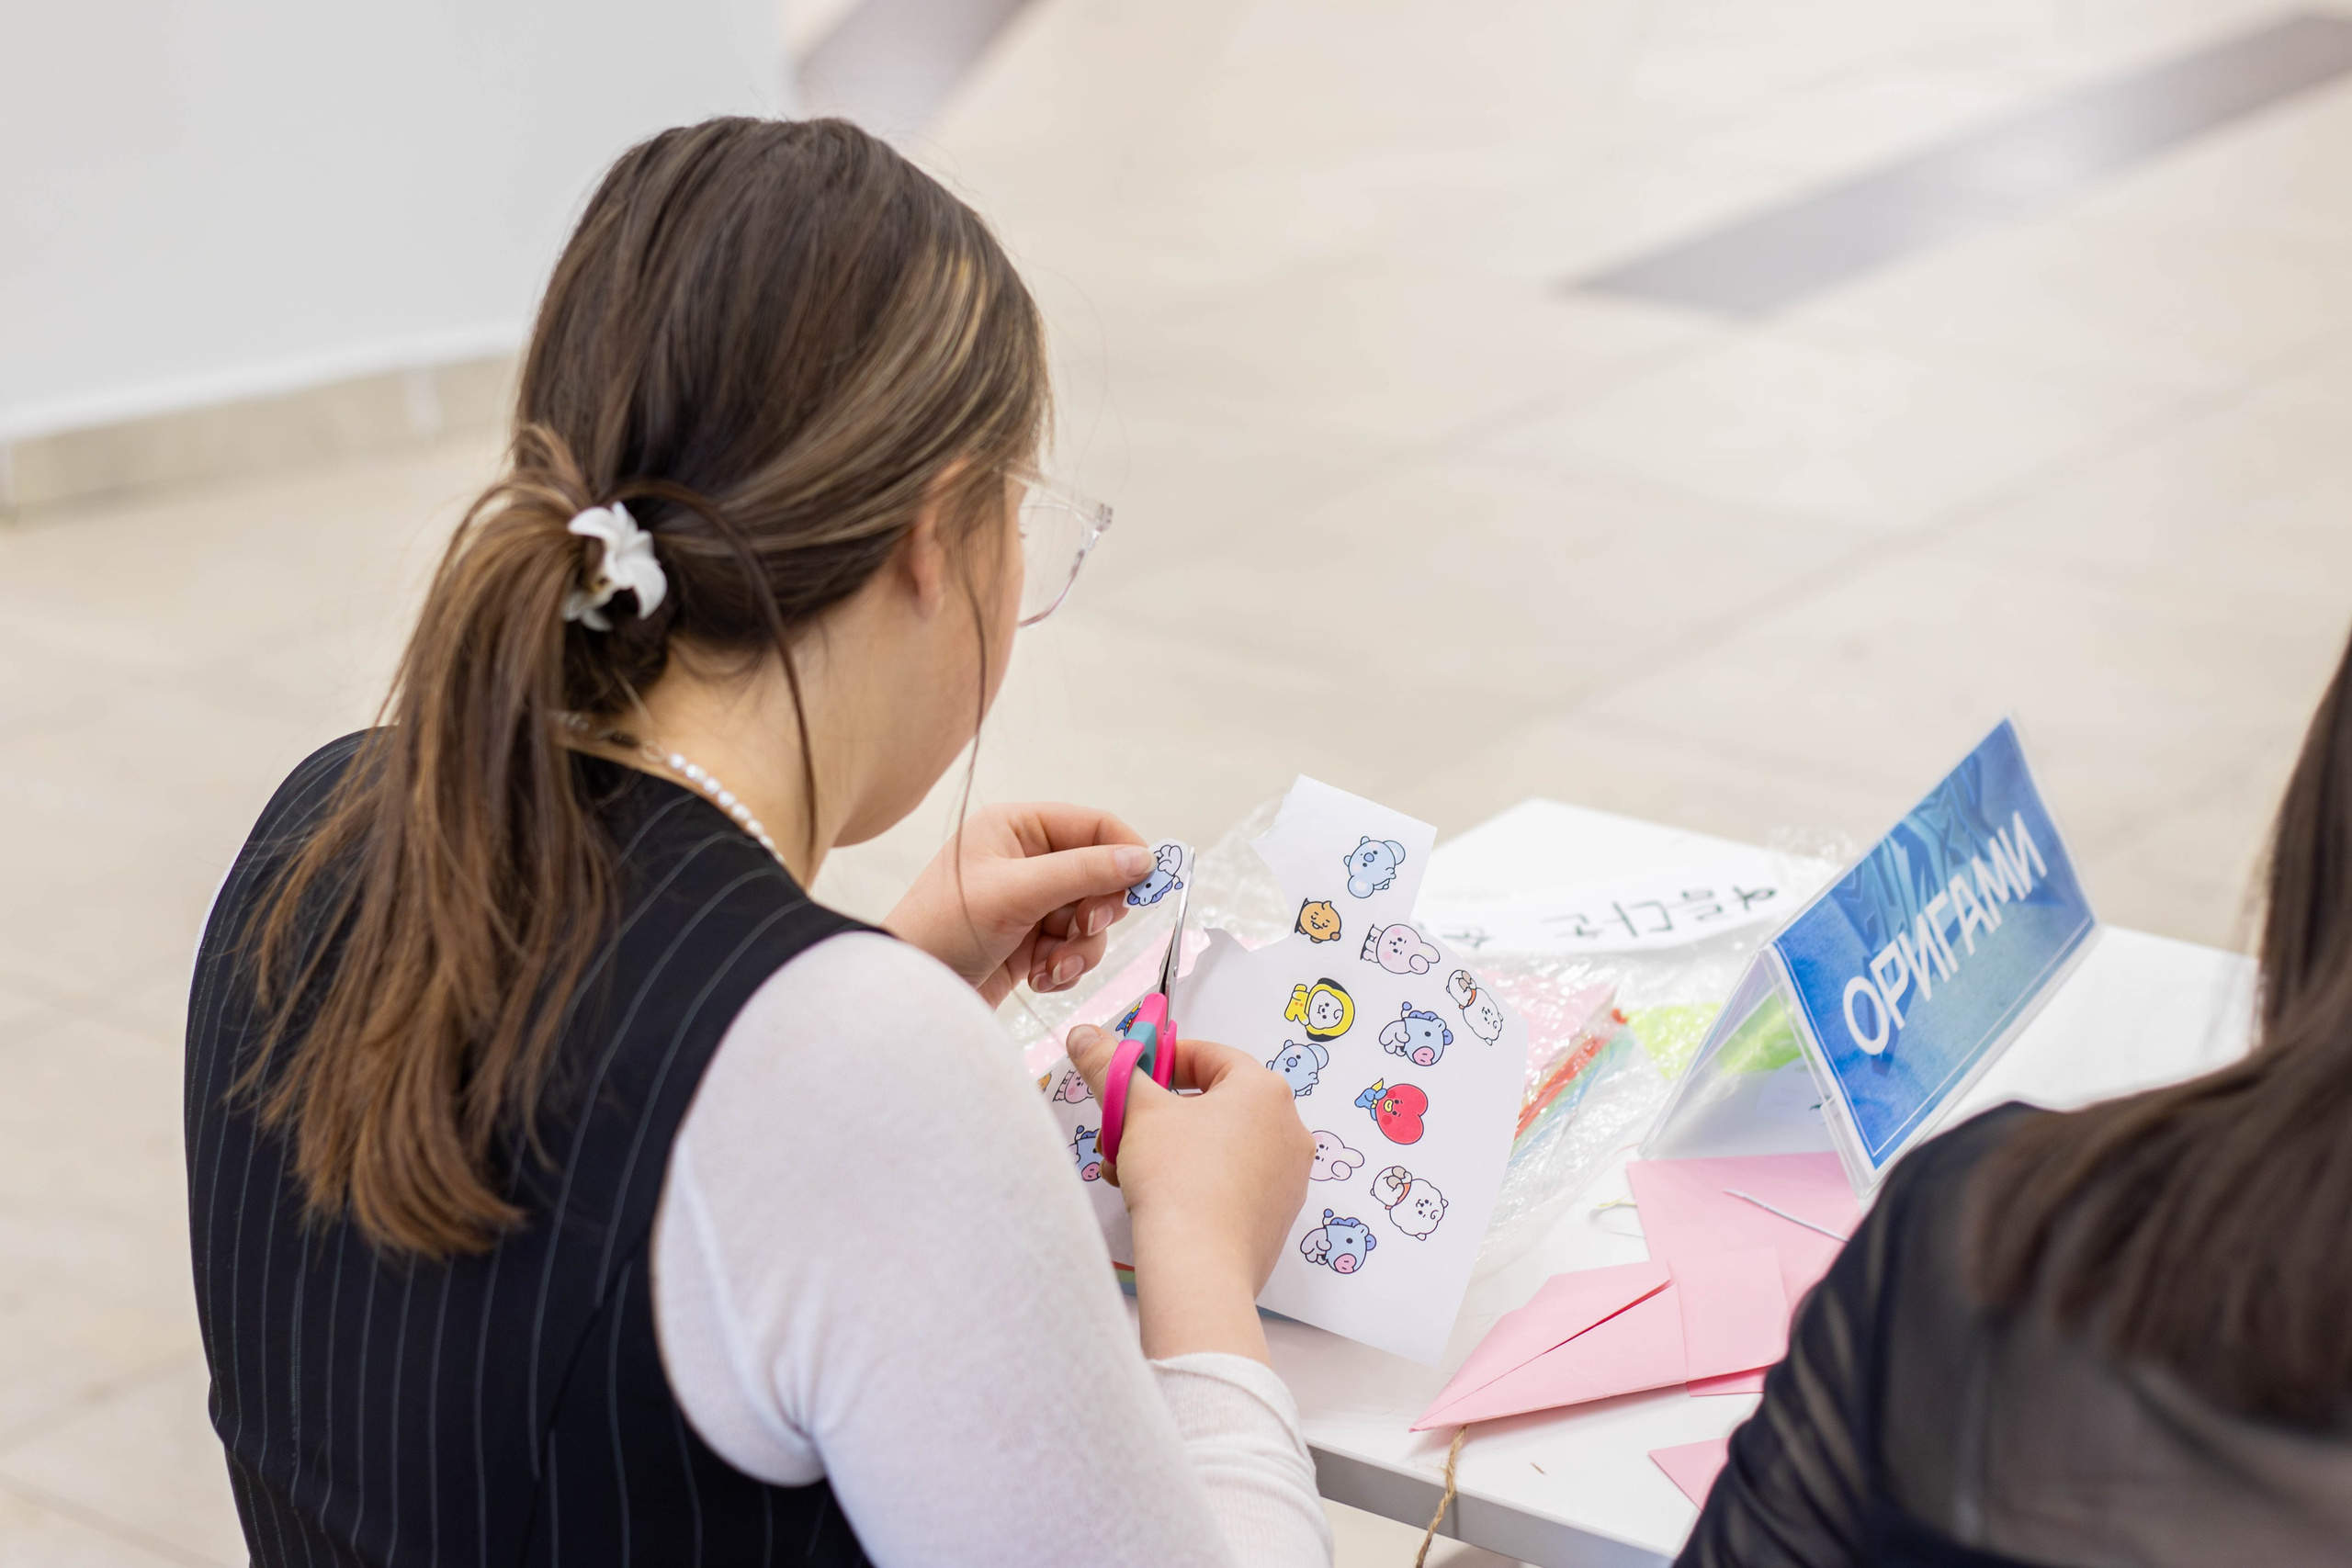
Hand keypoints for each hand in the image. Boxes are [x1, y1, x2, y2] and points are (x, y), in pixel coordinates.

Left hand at [885, 803, 1150, 1005]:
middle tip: (1083, 927)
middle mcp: (1025, 860)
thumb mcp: (1017, 892)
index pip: (1093, 825)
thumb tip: (1142, 859)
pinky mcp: (1029, 942)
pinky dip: (1065, 966)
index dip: (1124, 852)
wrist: (910, 993)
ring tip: (1051, 967)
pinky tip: (1039, 978)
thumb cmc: (946, 929)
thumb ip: (1083, 872)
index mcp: (1016, 828)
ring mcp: (1028, 903)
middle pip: (1099, 875)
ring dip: (1081, 947)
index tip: (1145, 884)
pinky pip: (1074, 948)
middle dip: (1097, 910)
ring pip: (1091, 918)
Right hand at [1067, 1022, 1315, 1361]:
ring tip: (1127, 1171)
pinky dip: (1195, 1182)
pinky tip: (1157, 1200)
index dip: (1163, 1060)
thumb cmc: (1176, 1176)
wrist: (1199, 1267)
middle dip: (1158, 1115)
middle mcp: (1289, 1128)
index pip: (1211, 1056)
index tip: (1131, 1076)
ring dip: (1169, 1150)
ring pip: (1218, 1147)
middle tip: (1122, 1130)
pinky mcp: (1278, 1217)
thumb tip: (1084, 1034)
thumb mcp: (1135, 1110)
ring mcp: (1289, 1177)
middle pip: (1212, 1104)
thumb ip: (1110, 1065)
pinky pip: (1232, 1183)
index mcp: (1266, 1090)